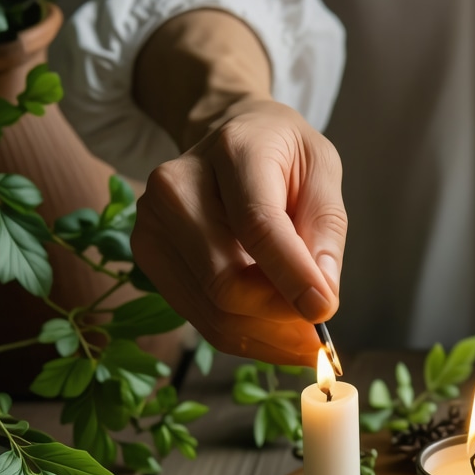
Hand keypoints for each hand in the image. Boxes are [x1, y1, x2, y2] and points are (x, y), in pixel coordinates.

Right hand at [130, 9, 344, 363]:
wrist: (230, 138)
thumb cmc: (283, 157)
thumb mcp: (322, 173)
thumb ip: (325, 233)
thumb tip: (321, 298)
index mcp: (233, 152)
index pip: (257, 227)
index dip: (291, 277)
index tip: (324, 311)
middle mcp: (178, 187)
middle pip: (226, 282)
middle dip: (280, 317)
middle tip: (319, 333)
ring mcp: (153, 224)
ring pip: (213, 312)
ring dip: (266, 336)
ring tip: (302, 334)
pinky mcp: (148, 257)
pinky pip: (201, 319)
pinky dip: (245, 336)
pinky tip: (273, 328)